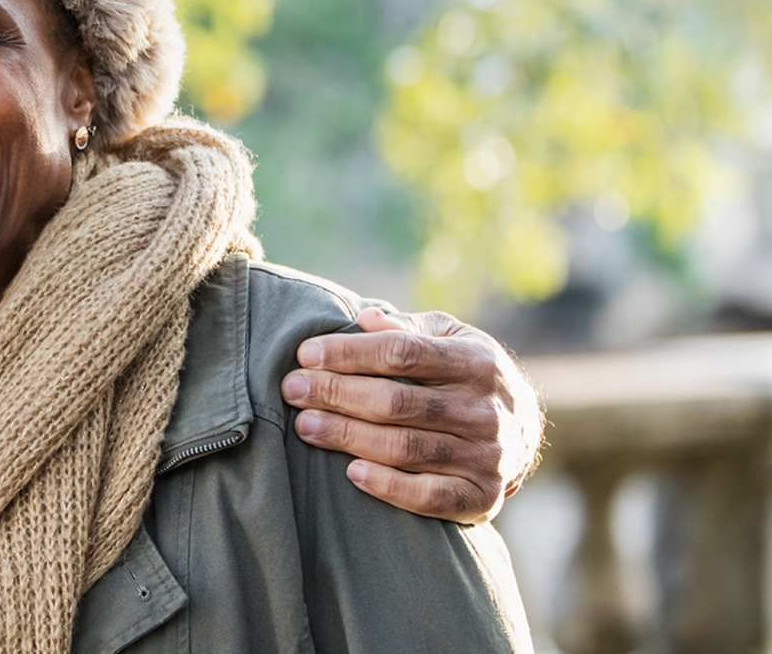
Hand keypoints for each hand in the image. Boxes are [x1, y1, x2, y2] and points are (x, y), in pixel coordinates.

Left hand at [279, 307, 541, 523]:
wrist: (522, 432)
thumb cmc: (463, 374)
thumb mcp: (448, 338)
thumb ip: (407, 328)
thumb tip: (366, 318)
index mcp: (475, 362)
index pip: (403, 353)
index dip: (349, 353)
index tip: (305, 354)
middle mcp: (485, 410)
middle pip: (397, 402)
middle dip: (336, 394)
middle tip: (291, 390)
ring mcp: (487, 456)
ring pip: (406, 448)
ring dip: (348, 437)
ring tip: (304, 426)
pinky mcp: (482, 496)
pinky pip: (430, 496)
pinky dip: (389, 486)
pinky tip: (351, 472)